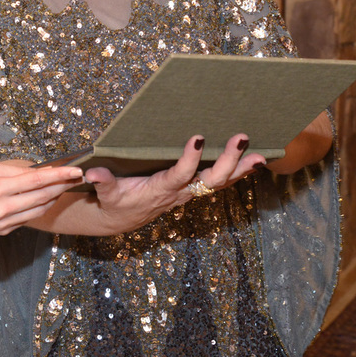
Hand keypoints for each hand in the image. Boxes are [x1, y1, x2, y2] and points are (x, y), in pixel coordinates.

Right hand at [0, 161, 83, 235]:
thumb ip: (15, 169)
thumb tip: (40, 169)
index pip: (36, 180)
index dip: (59, 175)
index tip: (75, 169)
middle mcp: (2, 208)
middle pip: (42, 196)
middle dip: (63, 186)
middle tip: (77, 177)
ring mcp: (4, 223)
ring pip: (39, 210)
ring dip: (54, 198)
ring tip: (63, 187)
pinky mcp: (4, 231)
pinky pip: (28, 218)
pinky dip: (39, 207)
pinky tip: (44, 198)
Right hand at [84, 134, 264, 231]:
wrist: (122, 218)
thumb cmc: (115, 201)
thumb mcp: (106, 194)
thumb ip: (103, 183)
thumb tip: (92, 174)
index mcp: (161, 189)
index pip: (180, 174)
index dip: (190, 159)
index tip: (199, 137)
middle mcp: (181, 192)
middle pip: (211, 179)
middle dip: (229, 160)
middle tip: (241, 138)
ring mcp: (190, 191)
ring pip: (222, 182)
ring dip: (242, 169)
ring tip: (263, 155)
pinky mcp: (194, 188)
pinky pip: (221, 181)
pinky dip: (239, 172)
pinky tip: (256, 161)